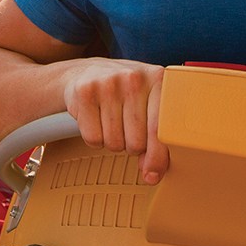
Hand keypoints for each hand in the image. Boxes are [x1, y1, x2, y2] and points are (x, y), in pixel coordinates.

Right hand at [63, 59, 168, 183]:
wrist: (89, 71)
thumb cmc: (125, 92)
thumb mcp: (149, 103)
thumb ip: (158, 136)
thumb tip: (152, 173)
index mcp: (158, 79)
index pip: (160, 130)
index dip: (157, 157)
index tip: (153, 173)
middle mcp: (134, 78)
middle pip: (136, 142)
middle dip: (132, 146)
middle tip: (128, 130)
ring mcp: (108, 83)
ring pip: (114, 143)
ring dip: (114, 142)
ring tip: (113, 122)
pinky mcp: (85, 92)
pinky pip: (93, 138)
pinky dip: (95, 138)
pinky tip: (97, 120)